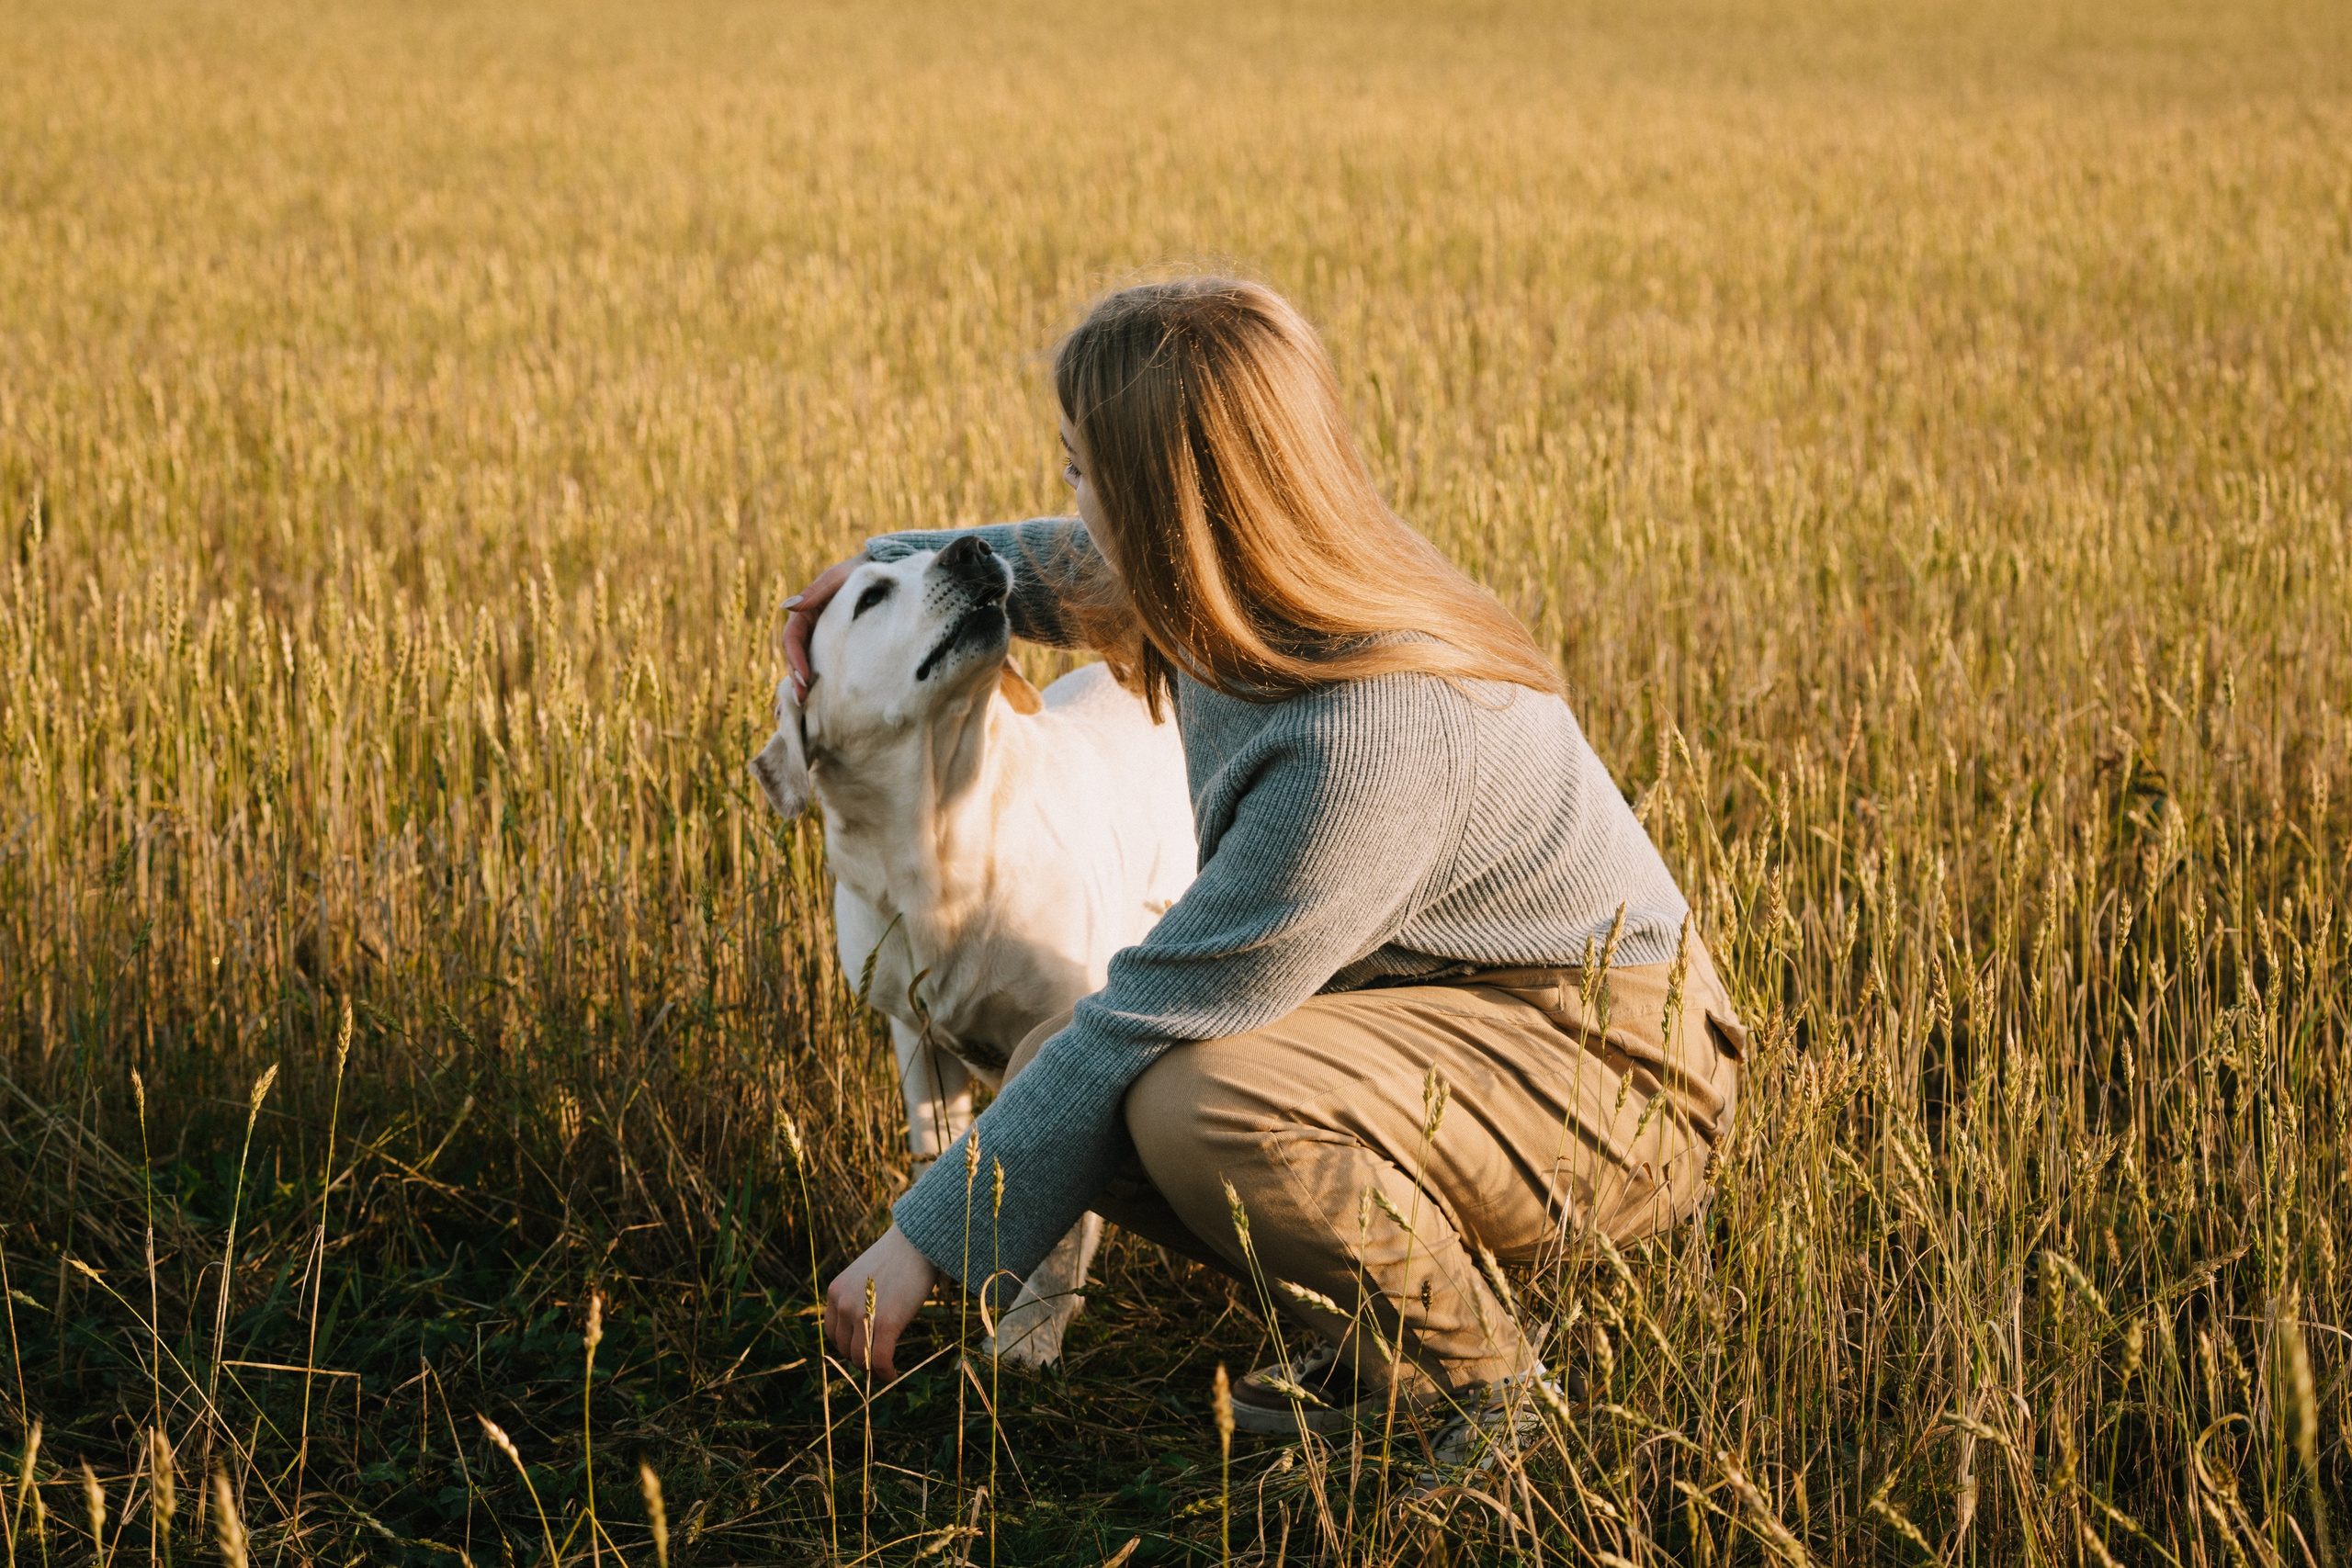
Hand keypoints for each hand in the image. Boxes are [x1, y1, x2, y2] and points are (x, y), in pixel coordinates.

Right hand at [782, 553, 868, 702]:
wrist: (886, 572)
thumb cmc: (862, 572)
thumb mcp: (840, 577)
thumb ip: (817, 590)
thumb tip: (788, 606)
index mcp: (807, 612)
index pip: (792, 638)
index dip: (794, 658)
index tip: (803, 678)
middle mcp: (811, 629)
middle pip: (796, 658)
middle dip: (796, 681)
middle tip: (802, 702)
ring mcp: (823, 641)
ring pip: (806, 667)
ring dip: (800, 689)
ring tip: (799, 714)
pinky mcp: (836, 651)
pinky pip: (822, 670)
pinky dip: (815, 688)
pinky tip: (811, 711)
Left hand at [824, 1224, 936, 1380]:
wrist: (917, 1242)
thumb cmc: (898, 1257)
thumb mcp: (865, 1276)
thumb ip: (858, 1299)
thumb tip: (865, 1328)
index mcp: (836, 1292)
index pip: (833, 1333)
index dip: (848, 1346)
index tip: (863, 1351)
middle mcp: (843, 1304)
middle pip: (845, 1348)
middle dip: (861, 1358)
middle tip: (877, 1362)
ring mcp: (861, 1314)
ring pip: (860, 1358)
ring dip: (872, 1368)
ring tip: (885, 1370)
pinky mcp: (885, 1323)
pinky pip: (879, 1360)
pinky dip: (884, 1372)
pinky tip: (892, 1375)